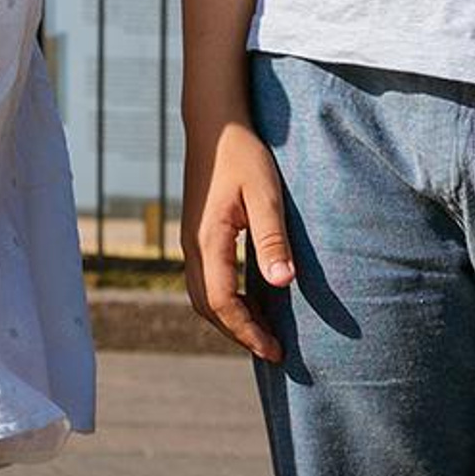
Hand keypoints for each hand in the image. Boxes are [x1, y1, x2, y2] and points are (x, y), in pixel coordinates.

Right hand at [182, 115, 294, 361]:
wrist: (214, 124)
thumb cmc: (243, 155)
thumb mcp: (265, 195)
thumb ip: (272, 240)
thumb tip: (283, 284)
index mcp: (208, 240)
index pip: (222, 302)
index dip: (248, 332)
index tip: (276, 351)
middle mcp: (192, 245)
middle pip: (207, 306)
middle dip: (238, 332)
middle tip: (273, 350)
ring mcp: (190, 238)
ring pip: (202, 295)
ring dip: (230, 318)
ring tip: (264, 330)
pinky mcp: (196, 232)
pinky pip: (205, 278)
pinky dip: (225, 298)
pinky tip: (252, 297)